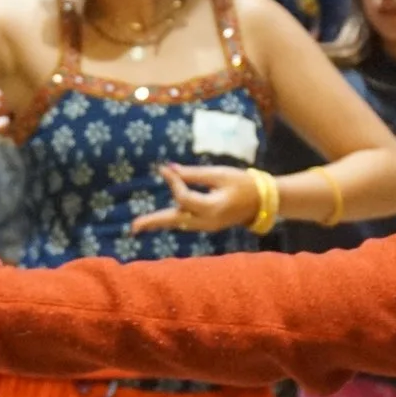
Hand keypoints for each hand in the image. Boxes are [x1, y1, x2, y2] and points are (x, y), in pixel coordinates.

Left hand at [132, 164, 260, 233]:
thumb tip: (169, 169)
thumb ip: (193, 174)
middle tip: (133, 227)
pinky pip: (186, 223)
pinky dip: (173, 220)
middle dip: (154, 222)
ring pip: (179, 224)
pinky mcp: (208, 226)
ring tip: (140, 225)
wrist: (262, 201)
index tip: (164, 169)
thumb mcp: (218, 174)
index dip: (173, 182)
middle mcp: (207, 221)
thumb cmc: (242, 183)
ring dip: (161, 222)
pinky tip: (161, 219)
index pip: (183, 197)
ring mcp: (208, 226)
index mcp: (212, 207)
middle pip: (175, 220)